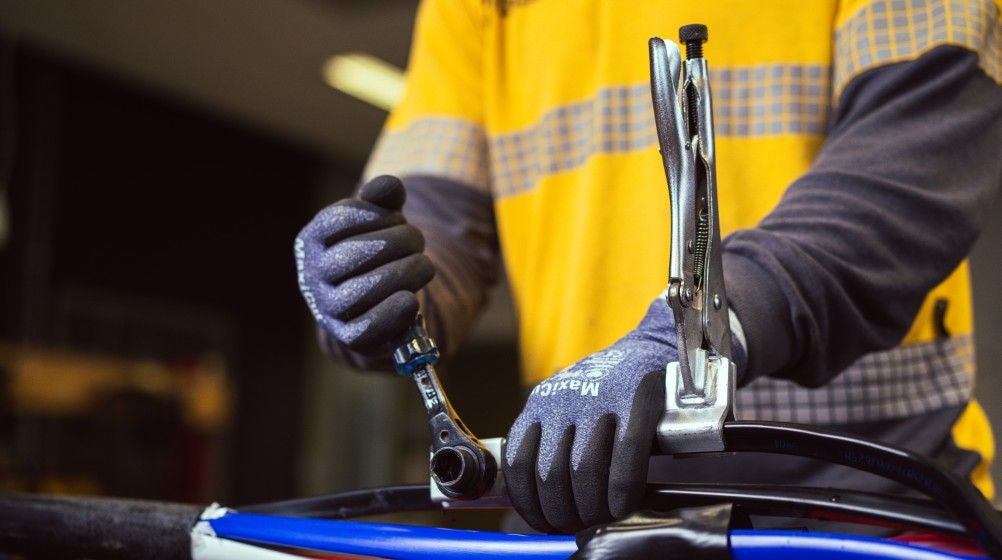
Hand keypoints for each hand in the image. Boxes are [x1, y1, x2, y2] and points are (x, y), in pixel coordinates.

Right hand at [295, 175, 434, 354]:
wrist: (373, 302)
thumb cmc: (375, 252)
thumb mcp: (378, 221)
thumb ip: (383, 199)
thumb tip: (390, 185)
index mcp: (312, 239)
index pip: (339, 220)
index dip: (376, 215)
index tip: (397, 215)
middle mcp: (312, 274)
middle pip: (353, 255)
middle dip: (397, 242)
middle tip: (418, 240)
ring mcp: (327, 308)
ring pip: (360, 293)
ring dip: (402, 274)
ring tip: (423, 265)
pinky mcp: (347, 336)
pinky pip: (366, 329)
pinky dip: (391, 314)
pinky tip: (411, 300)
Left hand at [503, 295, 675, 532]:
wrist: (652, 342)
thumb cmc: (608, 386)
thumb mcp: (566, 403)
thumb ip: (550, 440)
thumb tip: (543, 502)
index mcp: (541, 403)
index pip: (520, 464)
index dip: (529, 503)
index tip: (543, 521)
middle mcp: (564, 399)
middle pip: (551, 474)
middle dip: (563, 512)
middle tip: (576, 524)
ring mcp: (599, 398)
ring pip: (584, 471)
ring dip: (592, 508)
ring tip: (600, 518)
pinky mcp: (636, 400)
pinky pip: (624, 457)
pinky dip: (622, 491)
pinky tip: (622, 504)